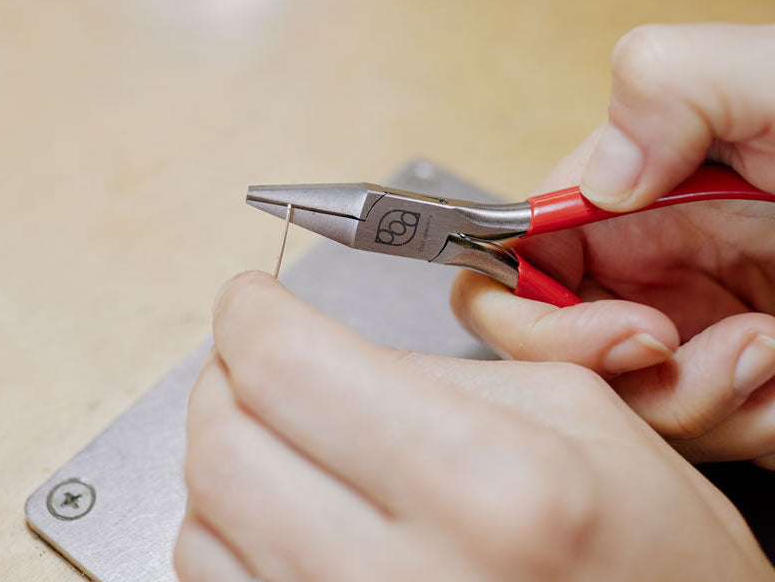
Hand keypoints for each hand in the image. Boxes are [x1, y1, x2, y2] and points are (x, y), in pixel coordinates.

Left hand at [175, 272, 772, 581]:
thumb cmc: (652, 556)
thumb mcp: (578, 418)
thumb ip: (436, 371)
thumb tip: (325, 353)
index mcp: (489, 485)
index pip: (290, 366)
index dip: (249, 313)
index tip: (252, 300)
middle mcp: (406, 579)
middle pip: (222, 447)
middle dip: (225, 375)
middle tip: (258, 353)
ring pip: (202, 527)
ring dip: (226, 454)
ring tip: (279, 430)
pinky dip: (231, 529)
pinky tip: (282, 505)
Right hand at [452, 24, 774, 465]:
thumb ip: (675, 87)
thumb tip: (599, 178)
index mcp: (628, 202)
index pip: (515, 271)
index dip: (541, 321)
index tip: (637, 337)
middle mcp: (644, 268)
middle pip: (564, 359)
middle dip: (637, 383)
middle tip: (736, 355)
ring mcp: (686, 325)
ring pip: (630, 409)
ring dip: (707, 406)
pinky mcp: (734, 373)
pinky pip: (703, 432)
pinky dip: (749, 426)